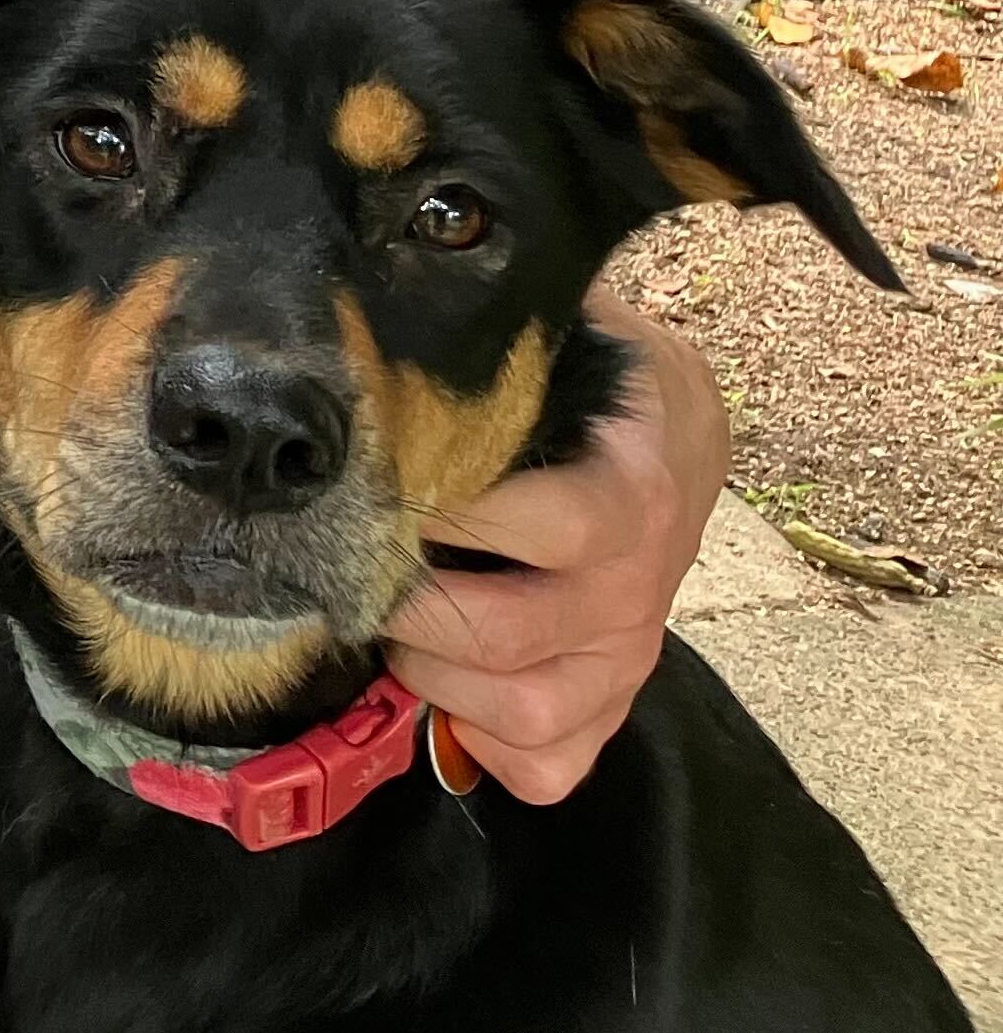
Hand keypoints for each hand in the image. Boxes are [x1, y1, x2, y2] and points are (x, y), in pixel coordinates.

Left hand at [384, 296, 726, 803]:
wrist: (672, 436)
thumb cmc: (585, 383)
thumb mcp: (565, 337)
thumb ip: (499, 329)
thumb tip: (411, 266)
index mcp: (630, 493)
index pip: (548, 527)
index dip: (449, 518)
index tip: (383, 495)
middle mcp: (637, 586)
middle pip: (508, 635)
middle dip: (409, 606)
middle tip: (359, 569)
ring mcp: (628, 656)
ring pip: (523, 711)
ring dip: (435, 676)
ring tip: (396, 626)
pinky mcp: (613, 706)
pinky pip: (547, 766)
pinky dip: (483, 743)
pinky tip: (448, 690)